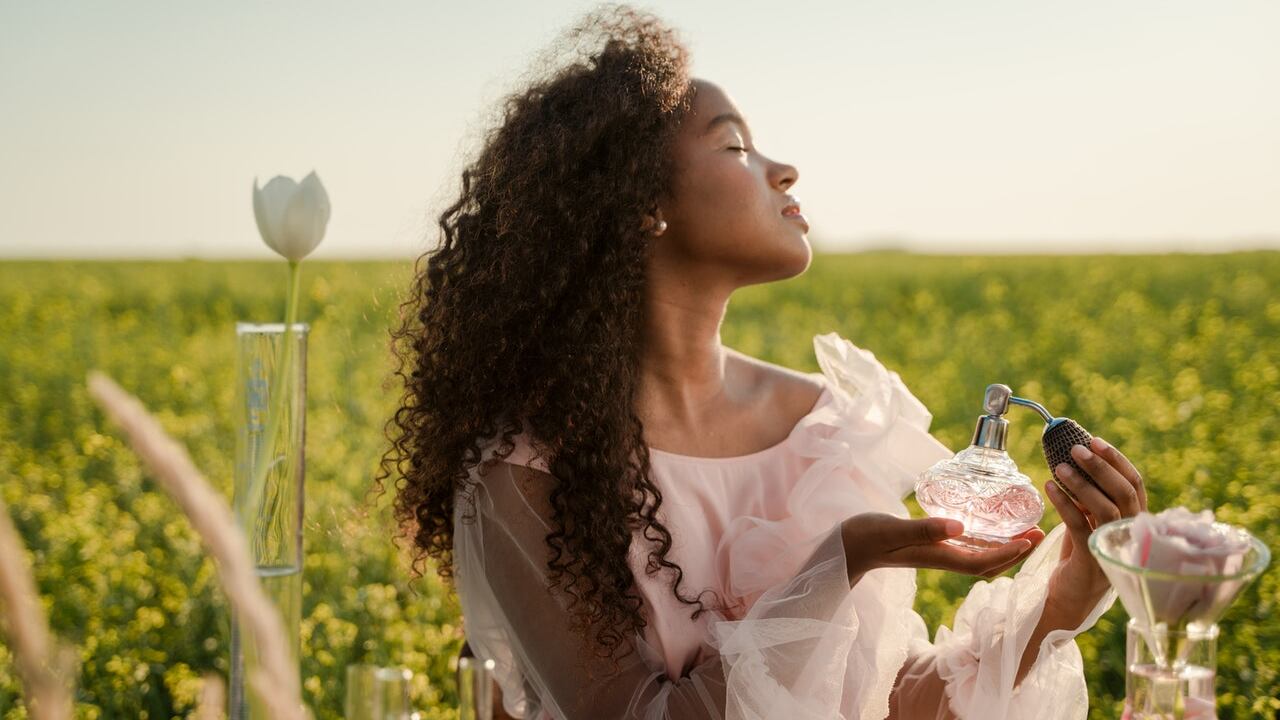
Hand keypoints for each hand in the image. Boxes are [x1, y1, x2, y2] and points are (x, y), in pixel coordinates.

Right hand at [841, 512, 1044, 585]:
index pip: (982, 562)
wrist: (843, 547)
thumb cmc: (865, 537)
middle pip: (987, 563)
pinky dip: (983, 540)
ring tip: (1022, 530)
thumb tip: (960, 528)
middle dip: (1016, 552)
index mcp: (937, 557)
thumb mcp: (893, 529)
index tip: (1032, 540)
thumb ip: (924, 529)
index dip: (1009, 554)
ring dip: (1004, 546)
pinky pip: (964, 547)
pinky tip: (987, 526)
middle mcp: (940, 558)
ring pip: (978, 556)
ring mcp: (934, 553)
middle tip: (1039, 533)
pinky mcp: (927, 545)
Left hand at [1043, 435, 1146, 623]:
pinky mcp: (1092, 561)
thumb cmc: (1079, 556)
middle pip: (1125, 494)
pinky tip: (1049, 486)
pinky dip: (1065, 503)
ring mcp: (1114, 548)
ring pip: (1105, 509)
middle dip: (1102, 467)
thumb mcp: (1089, 522)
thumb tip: (1077, 461)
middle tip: (1076, 448)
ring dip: (1082, 483)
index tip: (1095, 441)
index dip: (1117, 461)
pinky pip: (1080, 526)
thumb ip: (1091, 498)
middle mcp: (1130, 535)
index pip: (1135, 485)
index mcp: (1134, 522)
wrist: (1068, 599)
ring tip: (1060, 466)